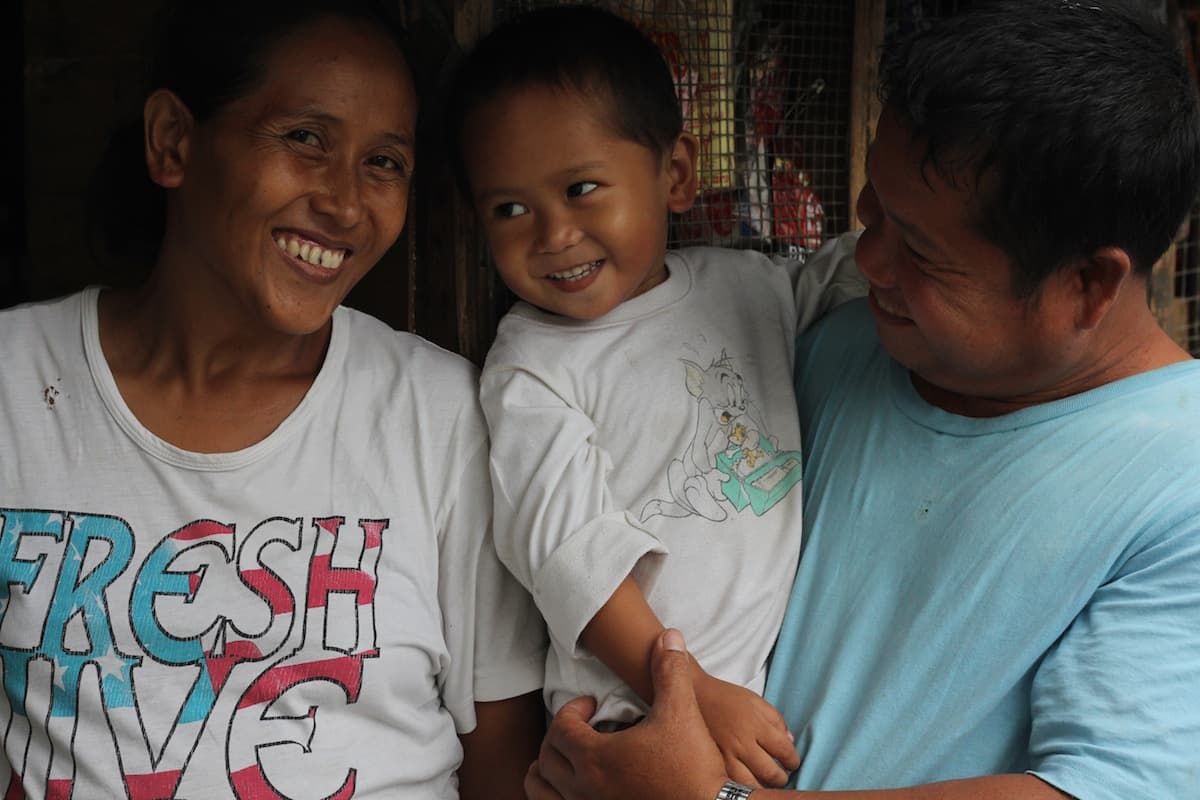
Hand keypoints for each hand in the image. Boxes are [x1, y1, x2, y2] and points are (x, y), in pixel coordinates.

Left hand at [526, 629, 728, 799]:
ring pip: (542, 793)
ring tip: (564, 761)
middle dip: (557, 738)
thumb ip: (670, 671)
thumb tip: (668, 637)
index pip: (559, 728)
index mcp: (595, 758)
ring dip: (546, 774)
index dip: (572, 710)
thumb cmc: (693, 767)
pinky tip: (582, 787)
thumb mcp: (682, 712)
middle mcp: (584, 789)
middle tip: (580, 728)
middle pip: (545, 760)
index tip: (592, 705)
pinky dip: (558, 796)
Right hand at [692, 668, 799, 786]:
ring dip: (762, 787)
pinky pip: (731, 781)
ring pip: (749, 784)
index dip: (793, 760)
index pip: (784, 750)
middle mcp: (742, 742)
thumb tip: (790, 742)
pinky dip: (742, 784)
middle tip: (782, 776)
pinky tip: (747, 781)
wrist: (696, 694)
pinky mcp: (713, 761)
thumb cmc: (728, 697)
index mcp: (756, 725)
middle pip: (769, 772)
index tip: (792, 762)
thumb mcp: (757, 701)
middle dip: (781, 778)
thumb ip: (776, 720)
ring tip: (765, 782)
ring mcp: (726, 754)